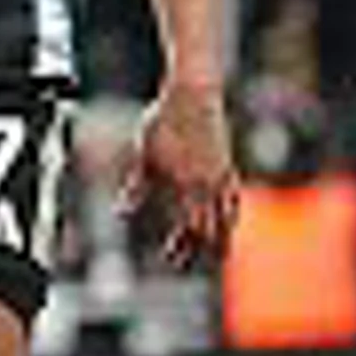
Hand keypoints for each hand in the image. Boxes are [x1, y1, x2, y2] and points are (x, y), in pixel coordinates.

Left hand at [122, 84, 242, 273]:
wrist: (194, 94)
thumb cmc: (164, 121)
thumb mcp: (144, 154)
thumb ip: (136, 186)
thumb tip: (121, 213)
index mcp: (188, 184)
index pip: (188, 228)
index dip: (181, 247)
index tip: (170, 259)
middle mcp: (210, 183)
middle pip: (210, 228)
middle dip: (198, 248)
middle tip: (184, 262)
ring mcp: (223, 174)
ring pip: (228, 216)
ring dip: (220, 236)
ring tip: (215, 252)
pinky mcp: (229, 164)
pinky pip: (234, 197)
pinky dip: (231, 214)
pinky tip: (227, 220)